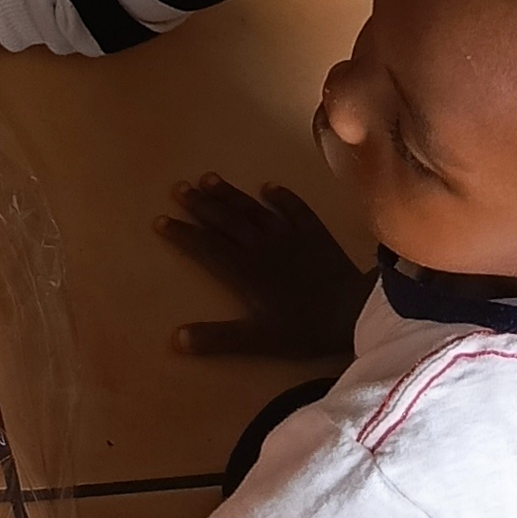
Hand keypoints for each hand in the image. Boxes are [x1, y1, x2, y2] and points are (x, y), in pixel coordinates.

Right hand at [157, 174, 370, 361]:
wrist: (355, 310)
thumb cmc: (305, 327)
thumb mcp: (258, 339)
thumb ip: (218, 338)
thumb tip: (176, 338)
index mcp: (245, 270)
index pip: (206, 246)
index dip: (182, 233)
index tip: (161, 220)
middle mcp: (262, 246)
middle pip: (225, 220)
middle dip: (200, 204)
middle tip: (179, 187)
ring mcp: (289, 235)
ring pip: (253, 209)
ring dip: (230, 194)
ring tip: (209, 178)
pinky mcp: (314, 233)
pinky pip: (294, 208)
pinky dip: (281, 197)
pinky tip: (269, 187)